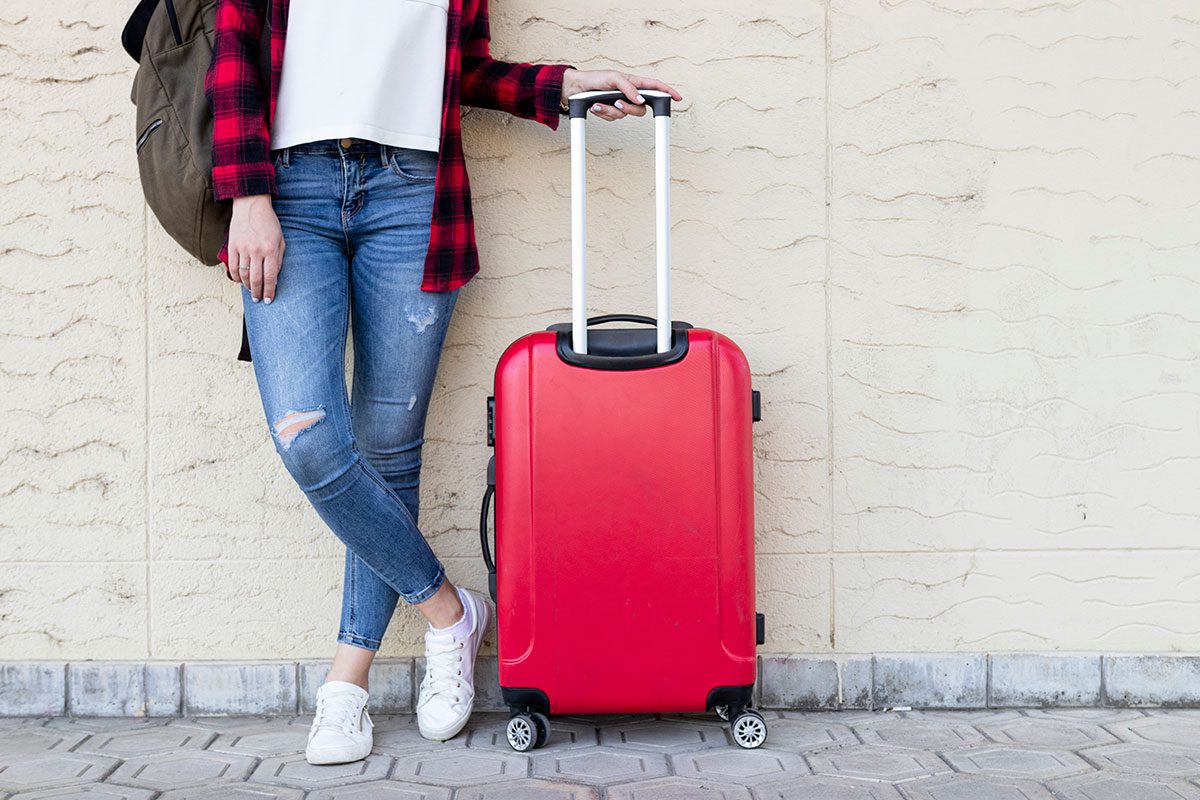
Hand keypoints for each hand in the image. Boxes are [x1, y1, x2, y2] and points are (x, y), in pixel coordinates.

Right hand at [228, 194, 284, 302]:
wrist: (251, 205)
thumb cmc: (269, 223)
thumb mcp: (280, 240)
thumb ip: (278, 259)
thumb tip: (274, 278)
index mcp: (271, 249)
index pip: (270, 277)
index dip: (269, 291)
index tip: (269, 300)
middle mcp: (256, 250)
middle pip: (256, 279)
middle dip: (258, 293)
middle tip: (258, 300)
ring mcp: (243, 248)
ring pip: (243, 274)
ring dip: (247, 286)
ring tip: (251, 291)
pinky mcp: (232, 245)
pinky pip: (232, 266)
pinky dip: (235, 276)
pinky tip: (239, 281)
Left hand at [560, 68, 681, 121]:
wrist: (575, 89)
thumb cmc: (594, 78)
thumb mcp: (613, 78)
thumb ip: (628, 88)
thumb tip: (640, 100)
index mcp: (633, 82)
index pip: (654, 87)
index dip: (666, 92)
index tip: (676, 98)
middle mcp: (629, 94)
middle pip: (640, 109)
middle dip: (628, 109)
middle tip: (617, 104)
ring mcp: (620, 104)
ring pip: (624, 116)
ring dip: (609, 110)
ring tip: (598, 102)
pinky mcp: (610, 112)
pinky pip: (612, 119)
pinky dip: (603, 113)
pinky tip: (595, 106)